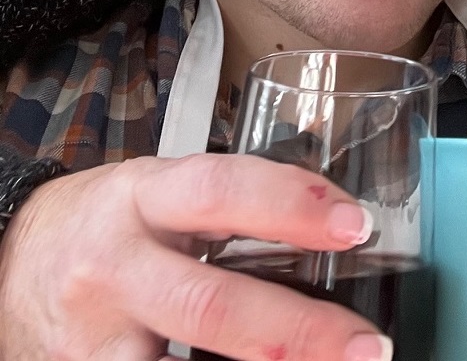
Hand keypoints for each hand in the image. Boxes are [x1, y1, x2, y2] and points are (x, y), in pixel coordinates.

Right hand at [0, 154, 391, 360]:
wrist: (11, 262)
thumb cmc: (110, 223)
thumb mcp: (160, 191)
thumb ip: (227, 206)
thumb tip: (331, 229)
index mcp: (144, 197)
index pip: (223, 188)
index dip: (291, 205)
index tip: (355, 225)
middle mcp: (116, 266)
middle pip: (210, 303)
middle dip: (297, 330)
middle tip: (366, 347)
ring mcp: (96, 337)